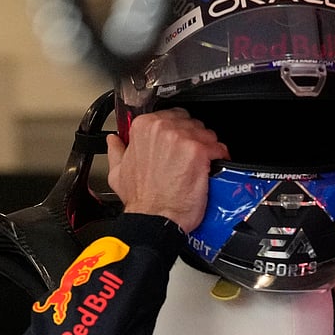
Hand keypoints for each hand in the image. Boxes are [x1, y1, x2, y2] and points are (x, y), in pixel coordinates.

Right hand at [105, 108, 229, 232]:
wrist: (153, 218)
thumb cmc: (140, 200)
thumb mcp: (118, 172)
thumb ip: (116, 151)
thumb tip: (113, 141)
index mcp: (143, 127)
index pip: (172, 116)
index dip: (179, 131)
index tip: (181, 144)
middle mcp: (162, 128)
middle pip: (190, 123)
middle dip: (194, 138)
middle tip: (192, 157)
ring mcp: (182, 138)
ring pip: (206, 133)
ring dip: (208, 147)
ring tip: (203, 164)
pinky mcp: (199, 152)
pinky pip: (218, 147)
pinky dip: (220, 157)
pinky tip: (214, 168)